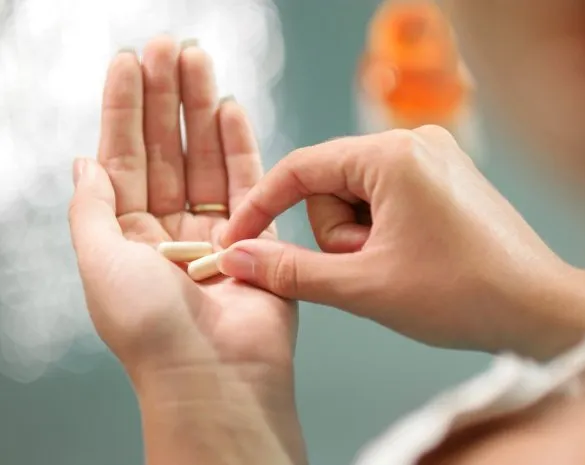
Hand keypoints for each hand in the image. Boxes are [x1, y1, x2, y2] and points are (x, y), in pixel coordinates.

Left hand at [69, 37, 303, 464]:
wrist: (216, 375)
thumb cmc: (151, 330)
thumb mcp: (99, 262)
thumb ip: (92, 207)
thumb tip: (83, 161)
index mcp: (126, 237)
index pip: (123, 158)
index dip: (124, 109)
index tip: (129, 62)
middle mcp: (169, 230)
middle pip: (166, 149)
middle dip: (166, 97)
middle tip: (169, 46)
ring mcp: (214, 231)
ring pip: (206, 157)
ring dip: (202, 108)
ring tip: (198, 60)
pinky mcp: (256, 236)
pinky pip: (247, 181)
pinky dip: (239, 144)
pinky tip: (231, 108)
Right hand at [218, 126, 584, 358]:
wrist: (540, 308)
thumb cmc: (462, 295)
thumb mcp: (364, 287)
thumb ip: (291, 271)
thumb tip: (235, 258)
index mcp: (392, 154)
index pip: (300, 168)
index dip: (261, 207)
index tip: (235, 242)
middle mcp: (414, 140)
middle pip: (331, 184)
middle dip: (337, 235)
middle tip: (369, 270)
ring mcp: (435, 156)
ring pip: (358, 195)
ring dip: (361, 238)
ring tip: (396, 268)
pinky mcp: (446, 176)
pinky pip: (387, 197)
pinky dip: (382, 231)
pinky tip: (410, 258)